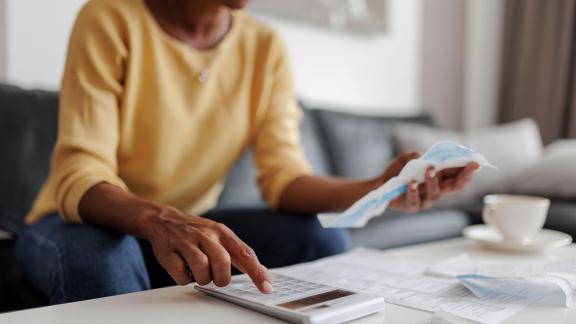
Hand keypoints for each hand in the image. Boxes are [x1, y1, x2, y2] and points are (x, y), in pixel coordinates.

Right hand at [141, 206, 271, 292]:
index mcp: (222, 232)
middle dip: (221, 278)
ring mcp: (186, 242)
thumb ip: (238, 251)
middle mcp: (206, 235)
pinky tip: (184, 270)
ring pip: (201, 268)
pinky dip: (184, 279)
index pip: (245, 253)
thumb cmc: (197, 231)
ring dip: (203, 279)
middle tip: (217, 278)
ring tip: (199, 274)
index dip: (257, 272)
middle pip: (222, 261)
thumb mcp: (220, 234)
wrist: (164, 219)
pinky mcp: (169, 252)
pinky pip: (180, 274)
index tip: (266, 287)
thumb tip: (260, 271)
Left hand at [378, 152, 479, 212]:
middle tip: (471, 166)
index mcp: (440, 179)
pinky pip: (414, 201)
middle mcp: (435, 191)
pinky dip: (413, 191)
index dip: (468, 170)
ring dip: (434, 180)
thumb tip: (423, 157)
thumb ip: (416, 156)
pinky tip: (411, 183)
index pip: (458, 175)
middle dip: (464, 176)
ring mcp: (424, 200)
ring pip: (435, 194)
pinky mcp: (410, 206)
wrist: (380, 184)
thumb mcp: (407, 158)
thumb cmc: (398, 171)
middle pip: (454, 187)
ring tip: (429, 168)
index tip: (477, 163)